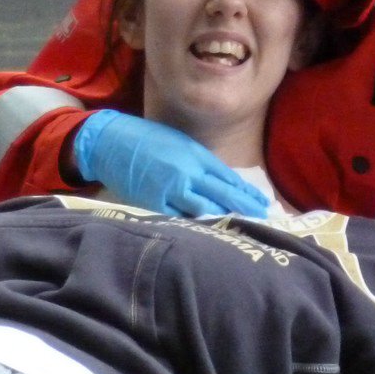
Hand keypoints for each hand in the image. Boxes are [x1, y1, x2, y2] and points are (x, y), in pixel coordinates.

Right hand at [73, 110, 269, 218]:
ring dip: (224, 219)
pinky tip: (209, 233)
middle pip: (223, 195)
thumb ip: (202, 163)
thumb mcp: (182, 144)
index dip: (246, 193)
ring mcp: (171, 190)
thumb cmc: (148, 140)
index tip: (261, 203)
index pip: (228, 178)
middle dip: (244, 208)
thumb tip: (222, 183)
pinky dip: (196, 225)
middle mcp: (188, 173)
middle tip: (263, 219)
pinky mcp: (153, 204)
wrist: (111, 143)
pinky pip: (180, 219)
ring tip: (241, 228)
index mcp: (196, 156)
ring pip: (205, 210)